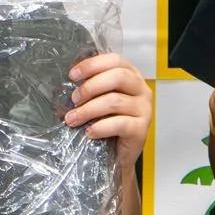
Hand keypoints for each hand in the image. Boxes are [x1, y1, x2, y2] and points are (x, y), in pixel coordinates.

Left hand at [65, 53, 151, 168]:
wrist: (117, 154)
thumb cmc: (107, 122)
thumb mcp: (99, 98)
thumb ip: (92, 86)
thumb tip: (70, 79)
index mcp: (132, 76)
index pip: (115, 60)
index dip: (93, 65)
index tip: (73, 75)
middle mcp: (142, 90)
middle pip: (118, 77)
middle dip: (90, 87)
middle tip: (74, 99)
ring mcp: (144, 110)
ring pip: (115, 101)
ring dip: (88, 110)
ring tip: (73, 119)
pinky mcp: (141, 130)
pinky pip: (119, 124)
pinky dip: (100, 127)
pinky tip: (89, 132)